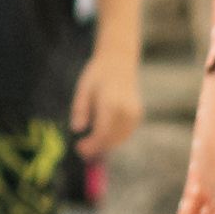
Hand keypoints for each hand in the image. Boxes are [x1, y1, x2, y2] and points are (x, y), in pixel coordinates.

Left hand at [70, 50, 143, 164]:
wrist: (119, 62)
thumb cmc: (97, 75)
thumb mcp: (83, 89)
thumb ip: (80, 110)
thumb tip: (76, 129)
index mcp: (110, 103)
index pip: (102, 133)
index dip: (91, 145)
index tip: (79, 148)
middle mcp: (125, 110)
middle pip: (112, 138)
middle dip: (97, 148)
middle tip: (81, 151)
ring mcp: (134, 113)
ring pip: (120, 138)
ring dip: (106, 145)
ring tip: (90, 145)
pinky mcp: (138, 114)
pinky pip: (126, 133)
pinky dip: (115, 138)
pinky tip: (103, 137)